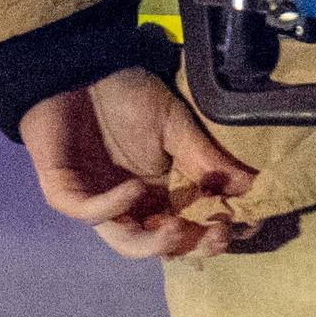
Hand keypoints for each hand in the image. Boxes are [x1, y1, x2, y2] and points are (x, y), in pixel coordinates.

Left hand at [20, 66, 255, 259]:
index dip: (214, 232)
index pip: (190, 225)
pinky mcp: (65, 194)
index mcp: (160, 192)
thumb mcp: (175, 125)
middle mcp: (132, 206)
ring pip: (126, 242)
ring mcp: (98, 203)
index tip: (245, 226)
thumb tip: (250, 186)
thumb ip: (205, 157)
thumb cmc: (126, 97)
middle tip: (216, 234)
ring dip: (153, 241)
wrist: (78, 71)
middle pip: (161, 243)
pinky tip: (134, 188)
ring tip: (178, 228)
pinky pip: (90, 213)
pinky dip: (113, 206)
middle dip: (189, 245)